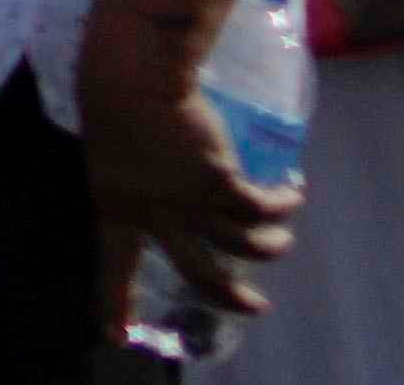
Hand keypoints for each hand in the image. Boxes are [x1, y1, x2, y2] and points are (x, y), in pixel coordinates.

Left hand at [86, 35, 295, 336]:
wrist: (132, 71)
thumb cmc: (113, 95)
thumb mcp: (112, 148)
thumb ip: (136, 176)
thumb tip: (171, 187)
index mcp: (115, 204)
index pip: (113, 263)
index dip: (116, 300)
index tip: (114, 332)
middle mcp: (154, 212)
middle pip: (199, 275)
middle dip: (232, 298)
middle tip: (256, 307)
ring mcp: (188, 200)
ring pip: (245, 245)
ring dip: (272, 243)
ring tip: (281, 235)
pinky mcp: (220, 181)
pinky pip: (262, 207)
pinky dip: (283, 204)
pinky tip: (291, 193)